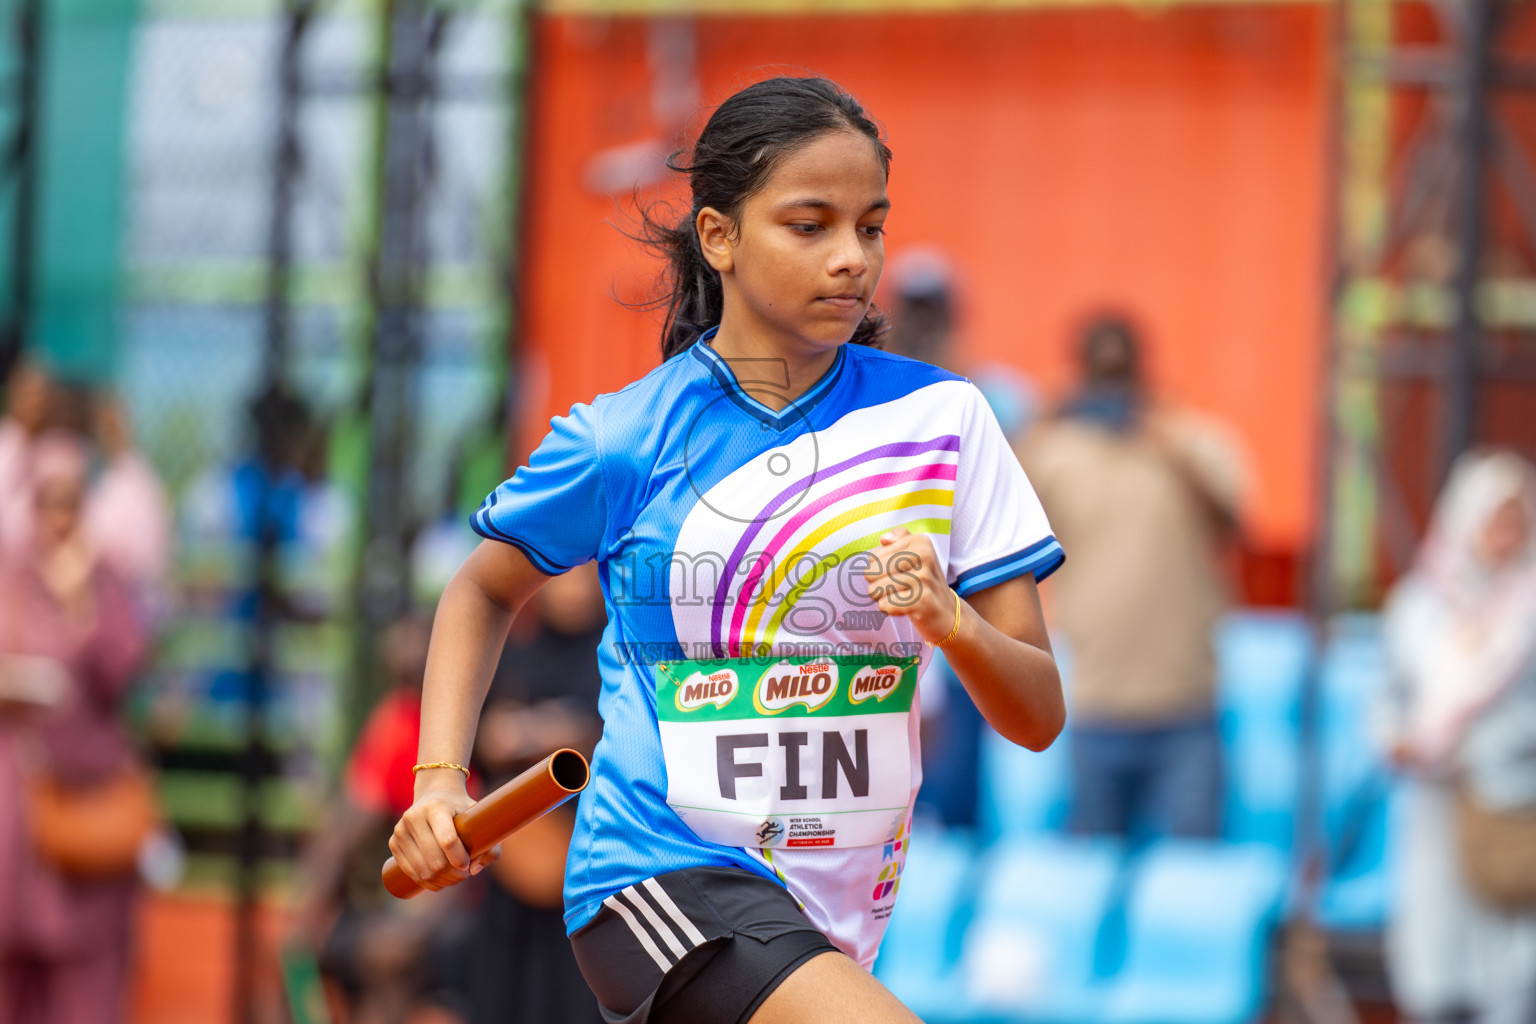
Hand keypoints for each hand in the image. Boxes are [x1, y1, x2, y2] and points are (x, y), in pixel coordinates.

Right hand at [388, 772, 499, 891]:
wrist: (434, 794)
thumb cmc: (460, 809)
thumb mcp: (478, 818)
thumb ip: (489, 844)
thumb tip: (475, 871)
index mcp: (436, 807)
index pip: (448, 839)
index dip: (459, 858)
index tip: (468, 865)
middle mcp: (414, 817)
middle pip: (435, 860)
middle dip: (453, 874)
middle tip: (464, 874)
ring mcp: (401, 830)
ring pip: (423, 870)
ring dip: (441, 882)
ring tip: (454, 878)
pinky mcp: (394, 843)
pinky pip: (410, 872)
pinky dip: (426, 883)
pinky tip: (439, 882)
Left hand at [862, 527, 958, 644]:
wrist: (947, 613)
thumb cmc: (923, 582)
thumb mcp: (917, 554)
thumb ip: (900, 538)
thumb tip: (883, 539)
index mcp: (920, 542)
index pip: (872, 557)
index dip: (878, 570)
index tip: (898, 574)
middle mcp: (924, 556)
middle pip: (870, 573)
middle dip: (877, 585)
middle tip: (897, 589)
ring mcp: (924, 578)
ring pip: (875, 590)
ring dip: (883, 598)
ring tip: (901, 598)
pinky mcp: (921, 601)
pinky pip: (884, 605)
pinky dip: (890, 610)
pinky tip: (906, 608)